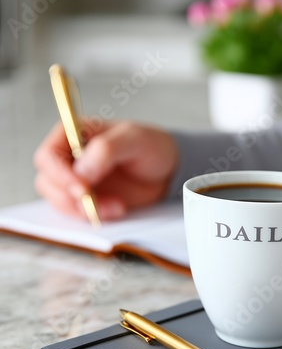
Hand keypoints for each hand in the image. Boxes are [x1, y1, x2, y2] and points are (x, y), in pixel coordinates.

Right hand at [34, 119, 178, 219]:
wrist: (167, 170)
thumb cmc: (151, 146)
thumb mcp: (134, 139)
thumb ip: (106, 150)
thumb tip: (81, 171)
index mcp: (74, 133)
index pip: (49, 155)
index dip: (59, 174)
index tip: (82, 188)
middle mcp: (70, 157)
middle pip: (48, 181)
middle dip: (69, 197)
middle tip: (95, 203)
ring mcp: (76, 180)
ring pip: (59, 200)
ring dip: (83, 209)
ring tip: (115, 206)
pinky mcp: (87, 199)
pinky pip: (77, 213)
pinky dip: (94, 215)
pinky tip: (117, 209)